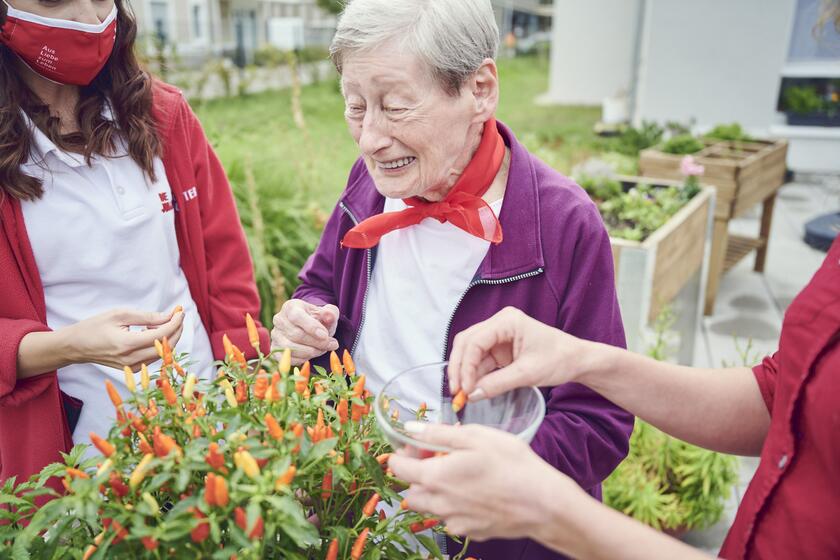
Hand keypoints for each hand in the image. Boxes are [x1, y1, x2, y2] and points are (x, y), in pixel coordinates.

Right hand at [61, 308, 184, 370]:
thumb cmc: (95, 326)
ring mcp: (132, 367)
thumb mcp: (120, 315)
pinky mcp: (133, 369)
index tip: (181, 311)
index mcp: (127, 344)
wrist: (76, 346)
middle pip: (166, 346)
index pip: (162, 334)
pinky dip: (159, 345)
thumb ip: (147, 316)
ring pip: (162, 353)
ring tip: (162, 321)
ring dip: (168, 337)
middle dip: (176, 329)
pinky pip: (154, 357)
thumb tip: (170, 316)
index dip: (175, 322)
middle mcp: (132, 359)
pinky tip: (153, 332)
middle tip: (177, 315)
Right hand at [271, 299, 339, 364]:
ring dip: (311, 351)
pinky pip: (288, 358)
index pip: (296, 316)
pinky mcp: (275, 350)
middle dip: (317, 342)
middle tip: (332, 344)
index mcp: (290, 307)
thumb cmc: (319, 319)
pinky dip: (303, 359)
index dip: (311, 327)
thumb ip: (330, 313)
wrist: (309, 328)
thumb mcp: (327, 313)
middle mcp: (279, 320)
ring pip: (291, 348)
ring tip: (324, 349)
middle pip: (296, 334)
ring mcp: (275, 335)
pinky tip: (314, 354)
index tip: (325, 335)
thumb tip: (329, 316)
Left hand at [389, 423, 586, 541]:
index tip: (418, 444)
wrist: (543, 504)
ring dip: (433, 491)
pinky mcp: (470, 532)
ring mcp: (454, 521)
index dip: (403, 452)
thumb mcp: (476, 437)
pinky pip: (451, 518)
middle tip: (438, 458)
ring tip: (457, 474)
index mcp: (435, 477)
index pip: (398, 468)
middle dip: (416, 475)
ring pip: (428, 508)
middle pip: (410, 492)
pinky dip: (454, 505)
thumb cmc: (512, 465)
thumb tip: (411, 430)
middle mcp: (439, 504)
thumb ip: (438, 434)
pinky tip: (475, 492)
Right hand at [448, 307, 593, 400]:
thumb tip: (472, 395)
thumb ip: (497, 384)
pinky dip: (475, 376)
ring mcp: (498, 336)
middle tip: (457, 392)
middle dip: (459, 368)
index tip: (464, 388)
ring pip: (470, 353)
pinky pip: (480, 362)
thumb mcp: (528, 374)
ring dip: (465, 373)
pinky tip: (472, 390)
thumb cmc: (559, 359)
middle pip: (467, 343)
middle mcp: (499, 324)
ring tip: (463, 395)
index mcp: (507, 321)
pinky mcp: (499, 349)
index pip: (475, 341)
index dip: (465, 365)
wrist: (576, 361)